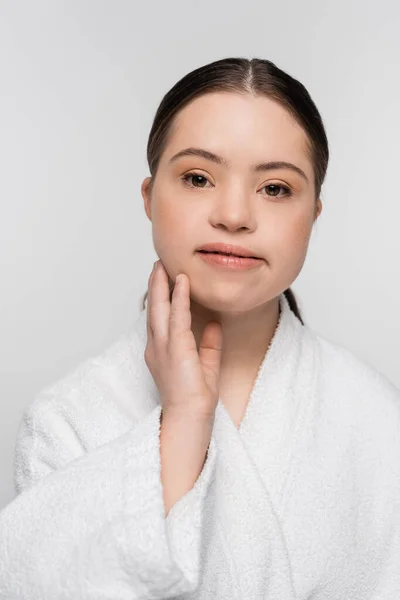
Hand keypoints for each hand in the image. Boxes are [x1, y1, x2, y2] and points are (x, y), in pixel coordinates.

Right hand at [144, 259, 222, 420]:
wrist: (190, 417)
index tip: (163, 281)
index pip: (159, 319)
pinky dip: (179, 298)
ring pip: (159, 309)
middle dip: (155, 286)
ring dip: (161, 285)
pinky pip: (177, 317)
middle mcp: (157, 347)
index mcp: (161, 351)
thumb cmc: (195, 398)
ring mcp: (162, 347)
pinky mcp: (175, 349)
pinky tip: (181, 281)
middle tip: (157, 265)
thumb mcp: (205, 365)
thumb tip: (213, 325)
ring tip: (162, 265)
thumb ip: (208, 345)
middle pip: (154, 309)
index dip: (160, 299)